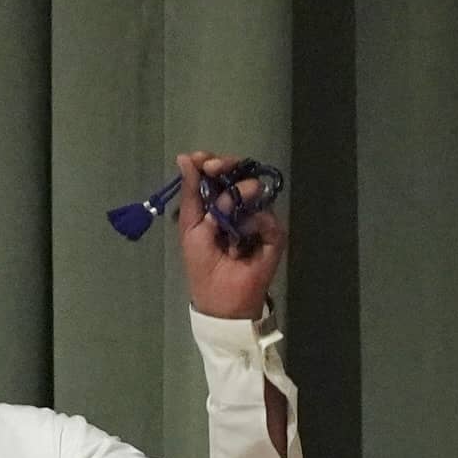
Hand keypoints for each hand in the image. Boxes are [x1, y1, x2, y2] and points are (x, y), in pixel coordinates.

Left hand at [172, 150, 282, 323]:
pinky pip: (267, 218)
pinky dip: (254, 224)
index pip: (219, 174)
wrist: (222, 300)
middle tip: (215, 168)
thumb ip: (191, 192)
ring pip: (255, 190)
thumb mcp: (190, 226)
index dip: (211, 162)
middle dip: (226, 166)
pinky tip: (240, 242)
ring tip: (224, 220)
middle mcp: (240, 206)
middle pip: (240, 173)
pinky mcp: (274, 235)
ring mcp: (258, 218)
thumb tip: (184, 157)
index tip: (203, 158)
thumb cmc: (202, 265)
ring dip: (237, 197)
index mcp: (217, 203)